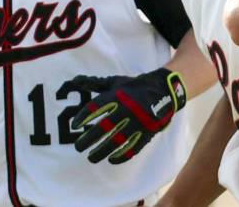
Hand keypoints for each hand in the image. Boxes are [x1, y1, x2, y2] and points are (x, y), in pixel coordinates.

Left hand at [67, 68, 186, 163]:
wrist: (163, 89)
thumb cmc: (134, 86)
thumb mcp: (115, 82)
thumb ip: (95, 83)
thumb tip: (75, 80)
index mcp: (117, 96)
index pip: (96, 108)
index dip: (84, 117)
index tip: (75, 126)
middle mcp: (126, 109)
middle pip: (104, 128)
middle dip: (89, 139)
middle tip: (78, 147)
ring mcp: (137, 122)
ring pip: (117, 141)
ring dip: (102, 151)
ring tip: (91, 158)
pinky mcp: (146, 132)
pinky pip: (133, 147)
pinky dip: (121, 155)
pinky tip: (111, 159)